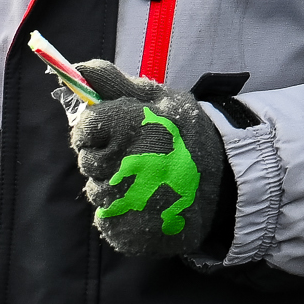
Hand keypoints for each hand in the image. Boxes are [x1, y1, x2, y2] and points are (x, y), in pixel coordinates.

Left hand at [60, 59, 230, 261]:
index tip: (108, 131)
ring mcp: (131, 204)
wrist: (228, 184)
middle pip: (87, 161)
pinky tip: (145, 204)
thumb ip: (114, 83)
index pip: (87, 127)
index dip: (93, 129)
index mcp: (137, 126)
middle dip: (103, 156)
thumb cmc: (187, 134)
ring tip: (145, 180)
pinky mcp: (130, 232)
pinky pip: (107, 220)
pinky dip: (120, 212)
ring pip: (96, 191)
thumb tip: (76, 70)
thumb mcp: (159, 99)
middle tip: (134, 156)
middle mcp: (132, 165)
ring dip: (113, 185)